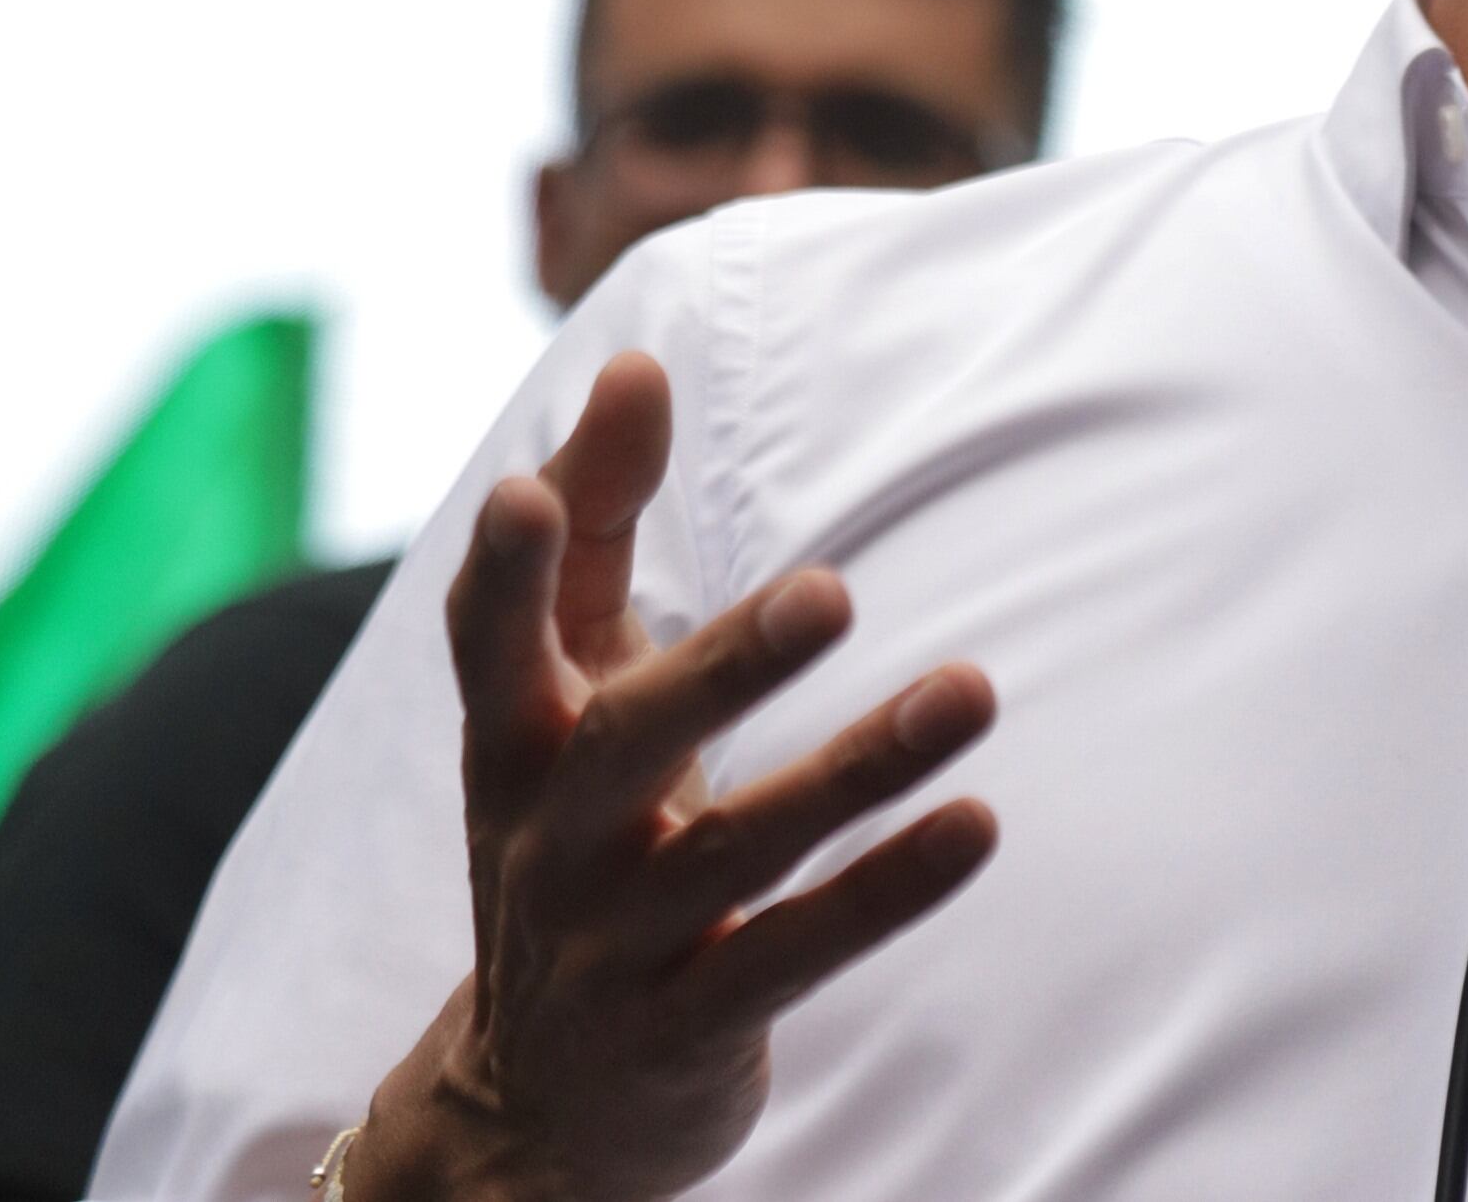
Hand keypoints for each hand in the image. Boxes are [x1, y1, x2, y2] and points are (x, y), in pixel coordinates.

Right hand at [356, 352, 998, 1201]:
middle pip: (627, 742)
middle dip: (727, 666)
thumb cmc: (572, 833)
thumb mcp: (565, 690)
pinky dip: (886, 891)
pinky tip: (977, 824)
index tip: (526, 492)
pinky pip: (795, 952)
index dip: (507, 572)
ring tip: (972, 691)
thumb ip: (596, 527)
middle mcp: (549, 837)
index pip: (490, 643)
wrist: (534, 1104)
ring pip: (736, 850)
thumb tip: (635, 362)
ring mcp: (614, 940)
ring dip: (856, 771)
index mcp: (513, 740)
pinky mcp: (690, 1024)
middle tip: (834, 590)